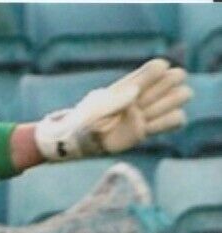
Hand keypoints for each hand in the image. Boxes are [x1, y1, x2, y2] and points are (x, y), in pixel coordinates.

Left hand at [34, 58, 192, 161]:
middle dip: (166, 87)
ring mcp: (147, 111)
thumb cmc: (84, 119)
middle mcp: (143, 94)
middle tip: (143, 103)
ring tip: (146, 115)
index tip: (139, 87)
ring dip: (170, 103)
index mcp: (130, 83)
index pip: (158, 67)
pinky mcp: (146, 130)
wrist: (77, 140)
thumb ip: (116, 99)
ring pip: (180, 96)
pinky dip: (170, 120)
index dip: (157, 72)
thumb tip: (135, 91)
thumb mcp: (98, 107)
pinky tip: (148, 126)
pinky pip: (177, 120)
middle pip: (176, 78)